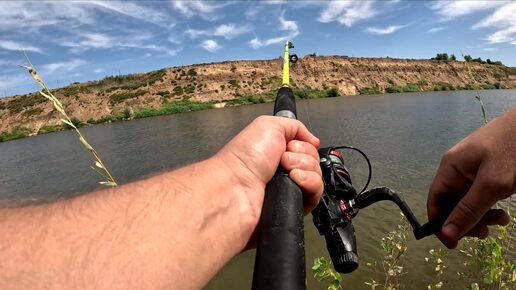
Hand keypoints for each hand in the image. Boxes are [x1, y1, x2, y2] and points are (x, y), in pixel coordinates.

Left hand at [216, 115, 322, 244]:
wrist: (237, 187)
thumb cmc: (245, 157)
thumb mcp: (269, 125)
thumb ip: (295, 126)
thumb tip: (313, 139)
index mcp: (278, 153)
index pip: (308, 148)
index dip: (304, 145)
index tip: (290, 146)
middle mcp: (285, 171)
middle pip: (315, 162)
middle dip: (304, 156)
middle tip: (283, 159)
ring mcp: (291, 189)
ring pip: (318, 177)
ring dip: (307, 169)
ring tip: (287, 171)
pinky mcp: (295, 207)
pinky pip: (316, 194)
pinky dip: (310, 184)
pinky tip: (295, 180)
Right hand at [427, 107, 515, 248]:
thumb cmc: (511, 150)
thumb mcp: (491, 185)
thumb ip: (468, 210)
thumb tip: (445, 235)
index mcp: (450, 168)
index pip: (435, 201)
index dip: (441, 224)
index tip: (454, 244)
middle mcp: (457, 169)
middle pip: (451, 203)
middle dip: (465, 221)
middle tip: (485, 234)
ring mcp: (472, 170)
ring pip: (468, 201)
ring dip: (481, 216)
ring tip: (502, 221)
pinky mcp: (487, 171)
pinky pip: (481, 195)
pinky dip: (490, 207)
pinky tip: (503, 212)